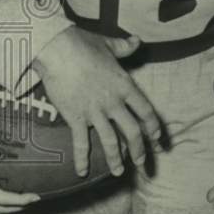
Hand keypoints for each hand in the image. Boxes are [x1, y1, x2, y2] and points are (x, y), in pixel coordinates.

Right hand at [33, 27, 160, 177]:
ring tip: (118, 172)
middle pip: (133, 132)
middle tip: (142, 164)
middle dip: (139, 151)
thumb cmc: (81, 44)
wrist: (56, 49)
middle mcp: (113, 102)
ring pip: (111, 142)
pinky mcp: (75, 117)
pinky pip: (80, 143)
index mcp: (124, 85)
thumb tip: (137, 41)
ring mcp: (95, 112)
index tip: (157, 138)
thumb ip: (124, 47)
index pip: (145, 111)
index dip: (153, 126)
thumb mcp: (107, 44)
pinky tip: (82, 172)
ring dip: (116, 159)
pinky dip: (81, 159)